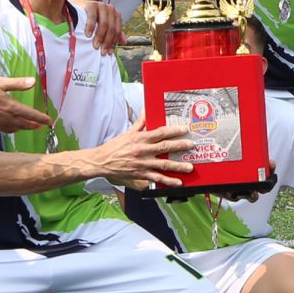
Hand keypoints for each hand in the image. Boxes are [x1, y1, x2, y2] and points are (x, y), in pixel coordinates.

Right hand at [0, 76, 52, 133]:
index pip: (30, 114)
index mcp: (11, 107)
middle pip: (24, 124)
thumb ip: (18, 84)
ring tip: (29, 126)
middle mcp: (6, 118)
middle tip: (41, 125)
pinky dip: (11, 129)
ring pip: (14, 129)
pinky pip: (4, 130)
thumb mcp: (1, 83)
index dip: (41, 118)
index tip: (49, 121)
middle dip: (34, 125)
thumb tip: (33, 82)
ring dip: (23, 128)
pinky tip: (11, 127)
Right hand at [78, 0, 123, 53]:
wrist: (79, 5)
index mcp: (116, 14)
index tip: (108, 52)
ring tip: (96, 45)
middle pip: (111, 28)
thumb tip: (124, 42)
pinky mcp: (92, 4)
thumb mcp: (104, 24)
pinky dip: (90, 27)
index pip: (117, 31)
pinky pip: (92, 17)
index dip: (113, 42)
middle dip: (107, 42)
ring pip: (104, 24)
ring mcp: (102, 5)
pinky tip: (88, 34)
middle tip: (102, 51)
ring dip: (100, 36)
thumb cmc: (93, 16)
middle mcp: (111, 9)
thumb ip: (114, 32)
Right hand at [82, 121, 197, 189]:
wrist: (102, 162)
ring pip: (164, 165)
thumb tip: (146, 109)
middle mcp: (143, 151)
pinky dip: (168, 182)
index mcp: (140, 139)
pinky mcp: (141, 175)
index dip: (173, 130)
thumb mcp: (128, 132)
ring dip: (178, 166)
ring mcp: (143, 164)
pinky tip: (178, 182)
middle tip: (191, 145)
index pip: (160, 132)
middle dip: (180, 146)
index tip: (184, 129)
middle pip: (165, 147)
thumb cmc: (114, 147)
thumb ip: (140, 122)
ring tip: (189, 166)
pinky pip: (157, 179)